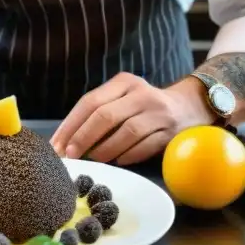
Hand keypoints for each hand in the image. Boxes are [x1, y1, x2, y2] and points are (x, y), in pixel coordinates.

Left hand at [50, 73, 210, 165]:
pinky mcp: (169, 132)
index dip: (71, 125)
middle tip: (70, 156)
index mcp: (124, 82)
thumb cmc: (143, 107)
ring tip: (93, 160)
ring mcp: (158, 112)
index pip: (90, 102)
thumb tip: (64, 142)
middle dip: (83, 138)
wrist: (188, 107)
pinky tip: (117, 161)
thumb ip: (98, 113)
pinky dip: (127, 156)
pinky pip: (144, 147)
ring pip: (126, 132)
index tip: (57, 145)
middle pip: (105, 116)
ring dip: (105, 150)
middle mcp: (142, 94)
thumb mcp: (123, 98)